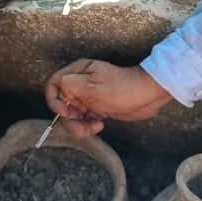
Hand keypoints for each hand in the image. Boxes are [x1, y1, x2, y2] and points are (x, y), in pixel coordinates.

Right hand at [44, 60, 172, 137]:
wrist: (148, 95)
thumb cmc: (122, 87)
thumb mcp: (92, 86)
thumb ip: (69, 85)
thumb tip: (58, 90)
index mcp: (78, 72)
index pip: (53, 85)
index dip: (55, 100)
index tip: (66, 112)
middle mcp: (80, 83)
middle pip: (62, 103)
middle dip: (69, 119)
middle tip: (81, 128)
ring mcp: (89, 96)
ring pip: (73, 114)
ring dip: (79, 125)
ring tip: (93, 128)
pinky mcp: (97, 107)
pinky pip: (84, 119)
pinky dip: (88, 125)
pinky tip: (99, 125)